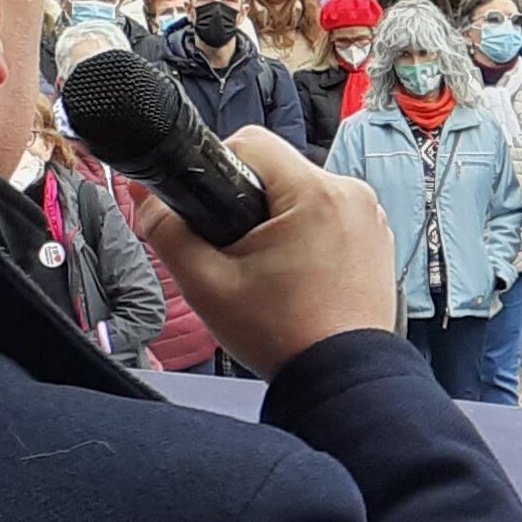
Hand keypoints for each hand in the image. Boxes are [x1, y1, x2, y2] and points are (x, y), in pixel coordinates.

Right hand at [129, 129, 396, 369]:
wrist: (339, 379)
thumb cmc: (284, 337)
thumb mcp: (206, 284)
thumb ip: (167, 230)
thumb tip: (144, 192)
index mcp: (315, 193)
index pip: (250, 142)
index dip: (218, 169)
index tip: (213, 210)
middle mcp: (352, 195)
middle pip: (279, 171)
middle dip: (250, 203)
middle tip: (238, 253)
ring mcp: (370, 217)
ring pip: (304, 194)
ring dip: (279, 220)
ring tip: (268, 269)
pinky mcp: (377, 238)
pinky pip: (331, 218)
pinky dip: (310, 236)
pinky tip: (297, 275)